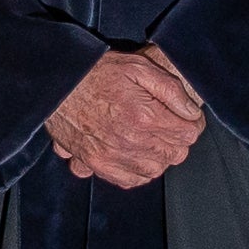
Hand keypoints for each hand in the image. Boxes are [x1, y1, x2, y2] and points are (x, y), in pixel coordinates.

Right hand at [41, 47, 206, 187]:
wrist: (57, 84)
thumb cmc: (96, 73)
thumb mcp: (138, 68)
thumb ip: (171, 89)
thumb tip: (192, 112)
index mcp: (144, 116)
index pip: (188, 133)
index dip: (192, 123)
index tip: (187, 118)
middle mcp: (130, 141)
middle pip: (175, 154)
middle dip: (177, 139)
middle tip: (169, 125)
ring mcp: (112, 156)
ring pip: (155, 170)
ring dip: (159, 156)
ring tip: (152, 138)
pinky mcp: (97, 164)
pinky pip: (130, 180)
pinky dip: (138, 171)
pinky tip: (136, 154)